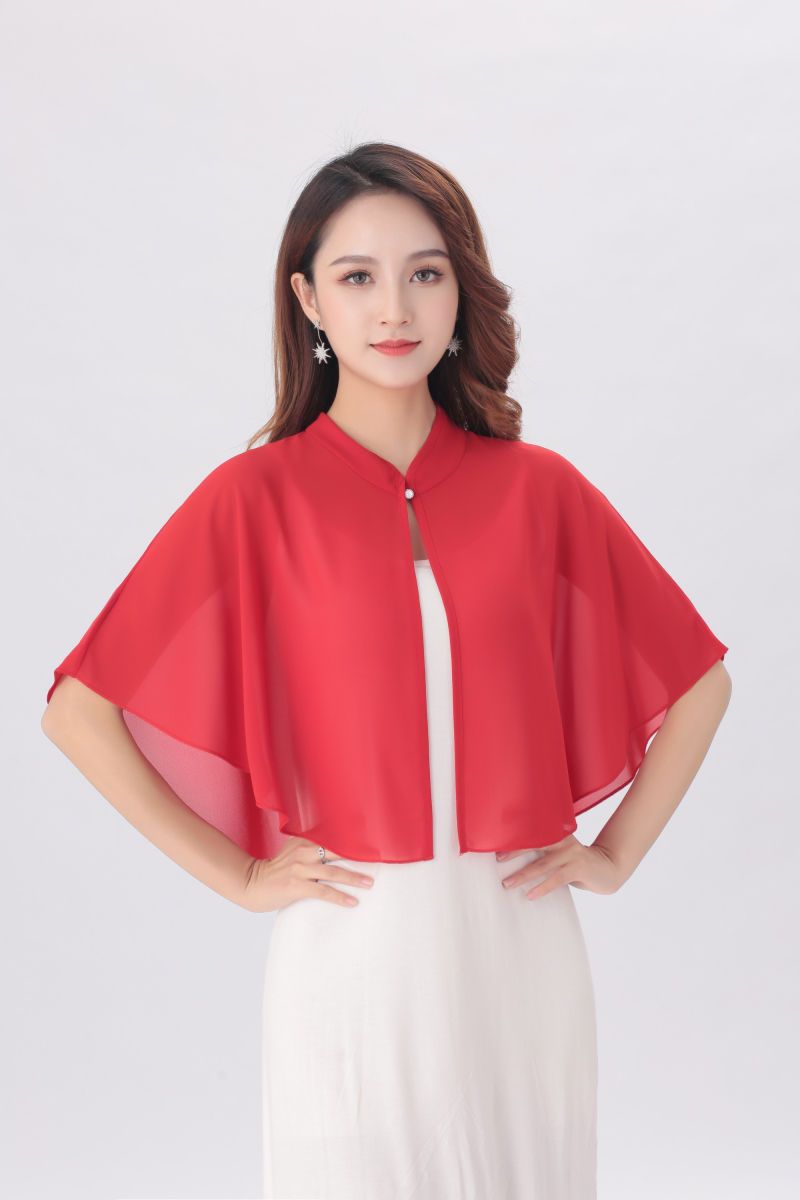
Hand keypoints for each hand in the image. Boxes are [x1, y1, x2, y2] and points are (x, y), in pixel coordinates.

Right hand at [242, 837, 375, 912]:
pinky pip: (323, 891)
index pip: (332, 836)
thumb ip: (310, 848)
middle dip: (359, 856)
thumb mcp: (292, 853)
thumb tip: (334, 851)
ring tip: (369, 883)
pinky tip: (352, 902)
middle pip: (337, 851)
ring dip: (353, 877)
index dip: (353, 838)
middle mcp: (303, 852)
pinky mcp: (296, 886)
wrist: (250, 884)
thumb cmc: (274, 872)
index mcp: (302, 841)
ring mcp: (299, 868)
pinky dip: (339, 897)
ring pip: (333, 871)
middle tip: (379, 861)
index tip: (372, 842)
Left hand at [496, 834, 625, 898]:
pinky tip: (530, 895)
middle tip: (497, 859)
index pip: (532, 832)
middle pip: (533, 844)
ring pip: (542, 864)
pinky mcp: (578, 868)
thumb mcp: (560, 854)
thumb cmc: (577, 863)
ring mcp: (570, 853)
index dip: (514, 836)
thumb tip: (514, 863)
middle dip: (514, 852)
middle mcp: (562, 840)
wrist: (608, 868)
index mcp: (556, 833)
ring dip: (523, 874)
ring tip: (507, 883)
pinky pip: (556, 878)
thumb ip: (543, 854)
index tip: (496, 841)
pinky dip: (542, 887)